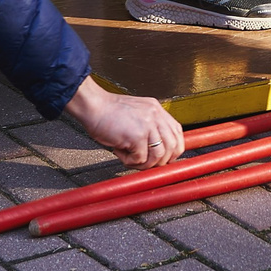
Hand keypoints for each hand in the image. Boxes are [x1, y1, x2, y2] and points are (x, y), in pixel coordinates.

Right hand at [64, 76, 185, 169]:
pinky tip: (120, 152)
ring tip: (132, 159)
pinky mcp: (137, 136)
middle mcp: (155, 115)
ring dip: (145, 164)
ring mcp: (148, 125)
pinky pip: (140, 159)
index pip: (177, 132)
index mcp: (156, 109)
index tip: (165, 157)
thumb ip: (149, 126)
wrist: (93, 106)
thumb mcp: (136, 113)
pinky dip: (130, 161)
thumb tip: (156, 150)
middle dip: (162, 160)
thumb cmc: (108, 112)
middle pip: (173, 146)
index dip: (174, 148)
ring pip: (159, 155)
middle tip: (147, 163)